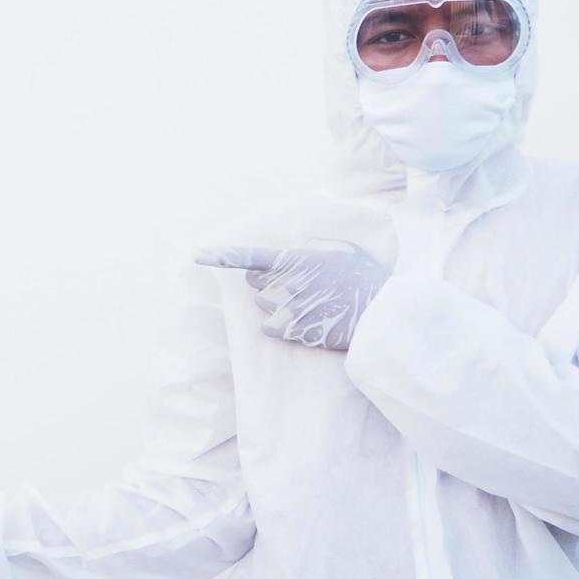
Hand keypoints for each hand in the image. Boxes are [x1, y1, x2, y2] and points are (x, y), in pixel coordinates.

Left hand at [194, 241, 388, 349]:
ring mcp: (291, 308)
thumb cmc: (365, 278)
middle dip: (267, 283)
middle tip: (296, 287)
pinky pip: (269, 328)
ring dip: (276, 305)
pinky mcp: (294, 331)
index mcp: (299, 258)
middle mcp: (289, 283)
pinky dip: (279, 326)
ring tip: (308, 306)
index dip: (221, 254)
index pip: (251, 255)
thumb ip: (312, 246)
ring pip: (262, 306)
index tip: (195, 253)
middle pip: (255, 284)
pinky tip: (302, 322)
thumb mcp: (342, 250)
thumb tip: (293, 250)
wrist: (382, 314)